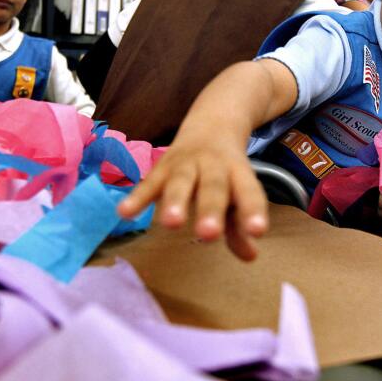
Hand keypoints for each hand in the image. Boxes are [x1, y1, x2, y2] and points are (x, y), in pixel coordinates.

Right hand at [117, 130, 268, 260]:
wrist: (213, 124)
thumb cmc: (227, 172)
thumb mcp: (239, 193)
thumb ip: (240, 226)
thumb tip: (250, 256)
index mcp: (238, 172)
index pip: (249, 191)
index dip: (252, 210)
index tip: (257, 231)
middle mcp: (213, 165)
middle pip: (213, 186)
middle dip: (210, 209)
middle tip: (209, 233)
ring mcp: (186, 164)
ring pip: (181, 181)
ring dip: (175, 201)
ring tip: (171, 223)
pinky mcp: (162, 167)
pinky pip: (149, 183)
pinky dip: (137, 197)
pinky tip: (124, 212)